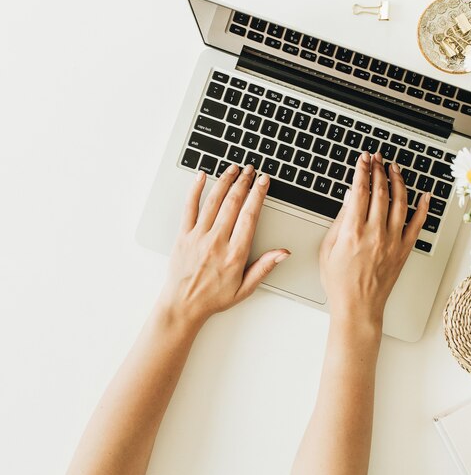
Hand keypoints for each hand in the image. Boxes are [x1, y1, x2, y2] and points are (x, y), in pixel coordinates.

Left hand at [159, 164, 289, 330]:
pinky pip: (189, 207)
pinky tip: (201, 176)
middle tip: (251, 170)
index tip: (263, 181)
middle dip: (244, 183)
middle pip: (233, 203)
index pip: (249, 216)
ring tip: (234, 168)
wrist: (183, 306)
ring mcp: (198, 237)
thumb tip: (283, 253)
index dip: (258, 195)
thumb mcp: (246, 288)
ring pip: (213, 201)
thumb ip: (264, 267)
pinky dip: (195, 190)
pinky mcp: (183, 235)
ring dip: (225, 181)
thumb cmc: (214, 298)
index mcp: (235, 254)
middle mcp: (217, 242)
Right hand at [319, 151, 429, 328]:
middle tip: (377, 158)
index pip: (359, 191)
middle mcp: (375, 233)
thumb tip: (348, 198)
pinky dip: (423, 208)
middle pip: (380, 192)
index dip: (362, 171)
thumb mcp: (328, 249)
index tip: (363, 160)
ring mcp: (392, 241)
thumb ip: (339, 221)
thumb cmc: (339, 282)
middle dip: (378, 170)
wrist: (358, 307)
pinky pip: (417, 225)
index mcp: (352, 231)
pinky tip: (425, 195)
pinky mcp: (404, 250)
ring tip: (395, 169)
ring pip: (400, 203)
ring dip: (398, 182)